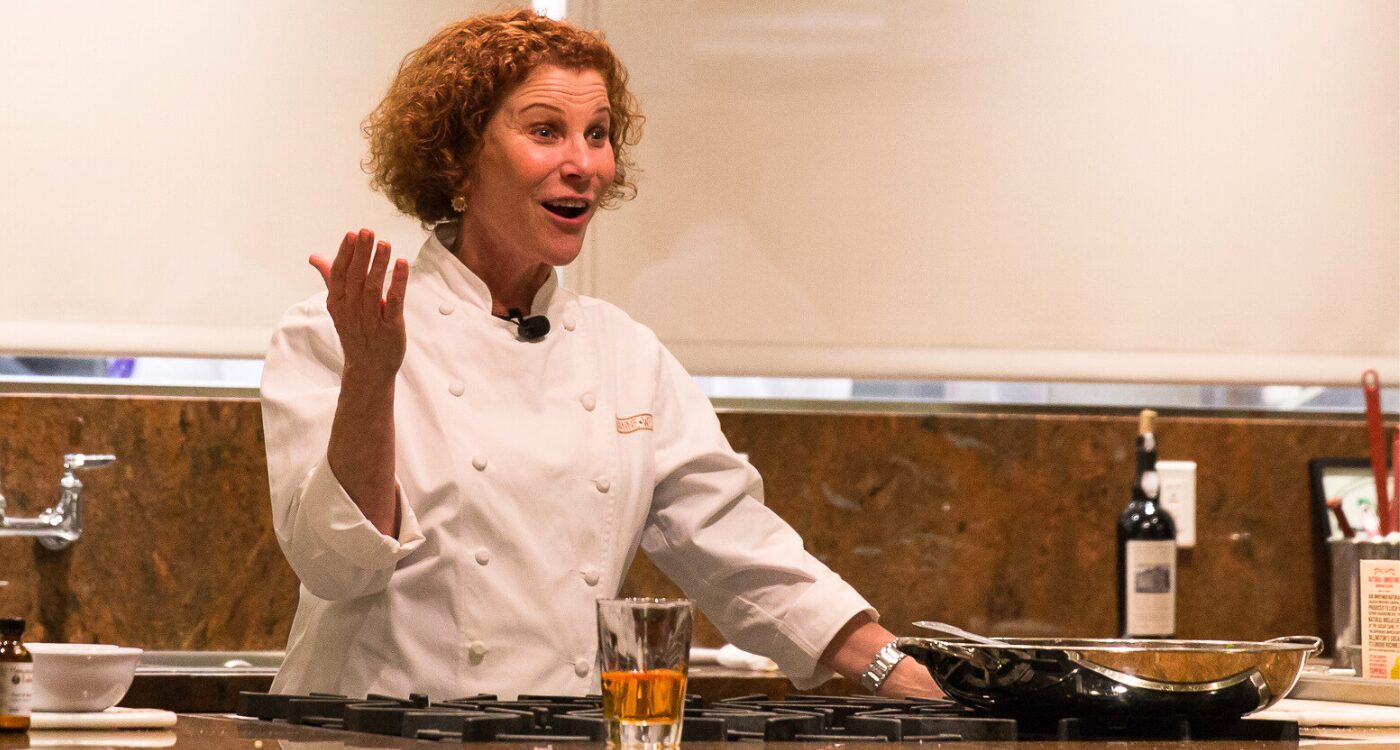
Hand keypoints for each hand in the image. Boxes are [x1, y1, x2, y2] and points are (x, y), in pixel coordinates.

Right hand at [310, 228, 409, 382]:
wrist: (368, 369)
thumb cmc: (355, 332)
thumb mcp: (339, 306)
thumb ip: (331, 278)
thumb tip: (315, 257)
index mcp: (338, 303)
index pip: (339, 274)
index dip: (345, 254)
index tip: (351, 234)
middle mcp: (351, 310)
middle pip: (355, 278)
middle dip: (361, 254)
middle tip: (367, 232)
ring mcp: (371, 320)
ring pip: (373, 288)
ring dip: (378, 264)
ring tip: (385, 244)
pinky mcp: (390, 328)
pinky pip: (393, 302)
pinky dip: (397, 282)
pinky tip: (402, 264)